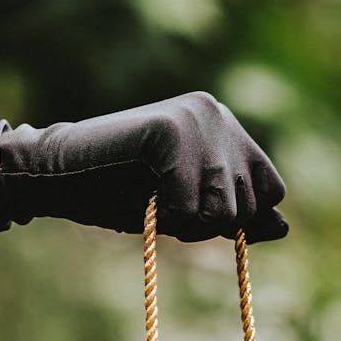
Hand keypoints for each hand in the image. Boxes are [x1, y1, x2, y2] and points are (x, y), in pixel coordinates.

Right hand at [0, 91, 287, 242]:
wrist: (57, 177)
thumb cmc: (118, 194)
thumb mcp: (187, 211)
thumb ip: (232, 214)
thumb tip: (282, 226)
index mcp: (225, 127)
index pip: (271, 190)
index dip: (234, 218)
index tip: (189, 209)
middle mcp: (217, 114)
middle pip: (248, 205)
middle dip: (206, 224)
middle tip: (163, 204)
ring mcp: (195, 118)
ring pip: (225, 208)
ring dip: (186, 223)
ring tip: (153, 199)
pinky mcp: (170, 129)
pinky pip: (192, 205)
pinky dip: (168, 217)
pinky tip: (144, 199)